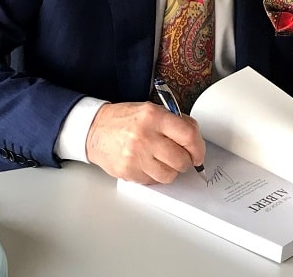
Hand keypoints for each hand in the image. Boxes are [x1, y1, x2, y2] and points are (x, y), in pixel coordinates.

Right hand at [85, 102, 205, 183]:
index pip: (188, 136)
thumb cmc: (125, 119)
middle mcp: (145, 136)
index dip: (198, 148)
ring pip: (169, 175)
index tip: (198, 153)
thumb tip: (195, 140)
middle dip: (186, 161)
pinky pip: (153, 182)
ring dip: (171, 170)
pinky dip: (155, 176)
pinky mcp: (128, 172)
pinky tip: (148, 164)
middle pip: (181, 160)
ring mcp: (135, 156)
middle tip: (181, 158)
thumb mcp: (152, 110)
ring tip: (163, 161)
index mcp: (154, 116)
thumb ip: (176, 122)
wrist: (94, 129)